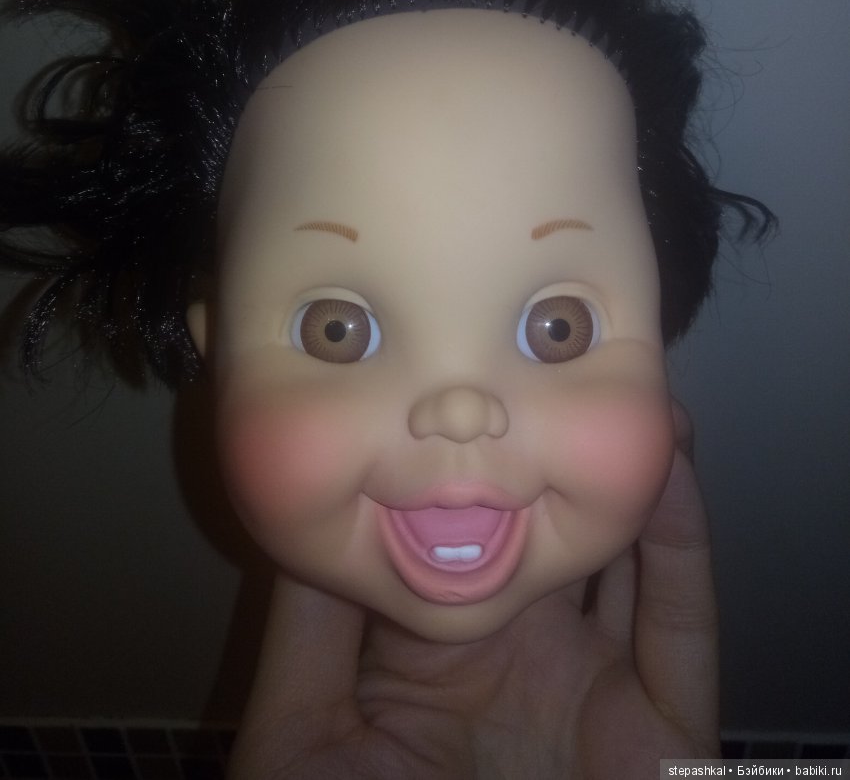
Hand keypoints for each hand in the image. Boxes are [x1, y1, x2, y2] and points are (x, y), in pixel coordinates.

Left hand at [227, 403, 718, 778]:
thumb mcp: (300, 743)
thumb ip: (306, 631)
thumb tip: (304, 519)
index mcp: (434, 659)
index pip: (457, 535)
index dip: (466, 461)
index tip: (465, 377)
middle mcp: (519, 659)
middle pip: (549, 533)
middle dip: (558, 451)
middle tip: (560, 356)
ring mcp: (595, 690)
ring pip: (626, 562)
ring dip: (633, 473)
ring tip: (630, 381)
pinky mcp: (667, 733)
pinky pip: (683, 625)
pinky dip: (683, 544)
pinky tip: (672, 463)